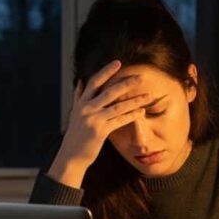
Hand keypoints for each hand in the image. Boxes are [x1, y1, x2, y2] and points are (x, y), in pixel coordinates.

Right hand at [47, 60, 155, 187]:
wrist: (70, 156)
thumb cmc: (75, 136)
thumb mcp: (74, 114)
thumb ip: (78, 97)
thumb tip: (80, 81)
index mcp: (81, 103)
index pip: (94, 81)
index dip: (106, 71)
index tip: (118, 63)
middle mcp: (86, 108)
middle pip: (109, 91)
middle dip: (127, 83)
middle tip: (141, 77)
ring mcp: (93, 119)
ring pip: (118, 106)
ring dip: (135, 100)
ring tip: (148, 96)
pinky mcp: (100, 131)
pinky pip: (119, 120)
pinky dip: (132, 116)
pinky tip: (142, 112)